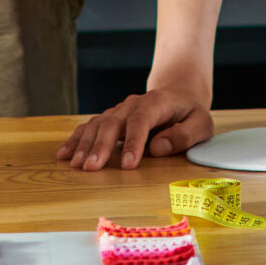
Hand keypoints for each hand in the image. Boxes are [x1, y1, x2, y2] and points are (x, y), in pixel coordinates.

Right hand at [58, 85, 215, 170]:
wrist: (177, 96)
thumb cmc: (189, 115)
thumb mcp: (201, 124)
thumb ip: (184, 135)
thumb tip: (157, 147)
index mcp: (157, 103)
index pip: (141, 120)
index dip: (133, 142)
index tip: (127, 165)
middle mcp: (133, 104)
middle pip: (113, 122)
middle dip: (101, 146)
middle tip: (91, 168)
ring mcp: (119, 110)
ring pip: (98, 124)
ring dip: (85, 144)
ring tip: (76, 165)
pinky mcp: (110, 119)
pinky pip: (89, 127)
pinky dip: (76, 139)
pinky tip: (64, 154)